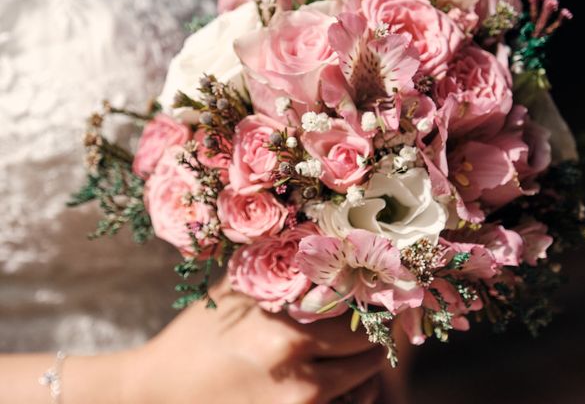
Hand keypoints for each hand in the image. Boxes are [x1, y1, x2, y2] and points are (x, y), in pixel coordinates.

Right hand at [125, 277, 384, 403]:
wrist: (158, 394)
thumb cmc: (195, 337)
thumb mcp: (233, 294)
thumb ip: (278, 271)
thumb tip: (326, 245)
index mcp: (285, 333)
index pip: (357, 311)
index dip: (373, 297)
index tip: (377, 288)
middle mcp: (300, 376)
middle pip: (370, 349)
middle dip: (374, 329)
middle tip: (370, 315)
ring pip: (365, 383)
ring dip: (364, 362)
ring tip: (351, 345)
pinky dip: (350, 390)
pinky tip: (335, 374)